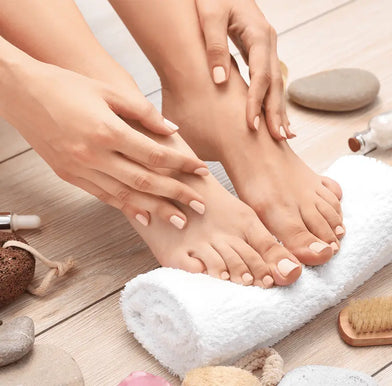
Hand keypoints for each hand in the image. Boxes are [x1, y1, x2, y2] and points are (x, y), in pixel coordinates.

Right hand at [0, 59, 208, 227]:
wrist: (19, 93)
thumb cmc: (65, 86)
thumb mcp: (108, 91)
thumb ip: (143, 112)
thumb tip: (172, 130)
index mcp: (107, 131)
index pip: (155, 155)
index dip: (182, 165)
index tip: (201, 171)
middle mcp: (94, 155)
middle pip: (145, 181)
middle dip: (177, 195)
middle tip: (200, 207)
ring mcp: (79, 169)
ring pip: (125, 196)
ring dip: (155, 210)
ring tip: (179, 221)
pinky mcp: (69, 177)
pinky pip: (103, 197)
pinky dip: (126, 208)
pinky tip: (144, 217)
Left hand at [195, 0, 294, 139]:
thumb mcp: (209, 14)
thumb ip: (215, 46)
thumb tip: (219, 80)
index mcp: (258, 33)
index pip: (261, 74)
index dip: (257, 101)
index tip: (252, 124)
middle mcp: (268, 42)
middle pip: (276, 83)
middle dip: (277, 112)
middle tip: (279, 139)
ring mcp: (266, 47)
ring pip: (276, 83)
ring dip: (279, 109)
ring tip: (283, 136)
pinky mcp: (260, 51)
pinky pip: (270, 79)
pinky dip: (273, 99)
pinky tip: (274, 116)